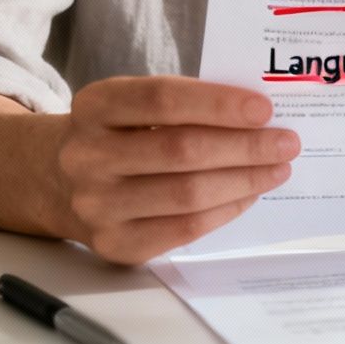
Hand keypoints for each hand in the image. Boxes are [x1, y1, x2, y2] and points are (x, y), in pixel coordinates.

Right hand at [51, 76, 299, 264]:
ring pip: (187, 194)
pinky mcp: (114, 243)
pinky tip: (249, 194)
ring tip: (277, 168)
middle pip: (181, 151)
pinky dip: (226, 210)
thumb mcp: (130, 104)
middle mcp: (87, 156)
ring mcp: (97, 205)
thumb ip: (183, 104)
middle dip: (245, 147)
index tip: (263, 108)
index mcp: (94, 106)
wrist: (57, 180)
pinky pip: (184, 229)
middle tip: (286, 142)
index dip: (217, 104)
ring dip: (244, 181)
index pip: (162, 100)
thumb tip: (257, 117)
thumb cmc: (118, 133)